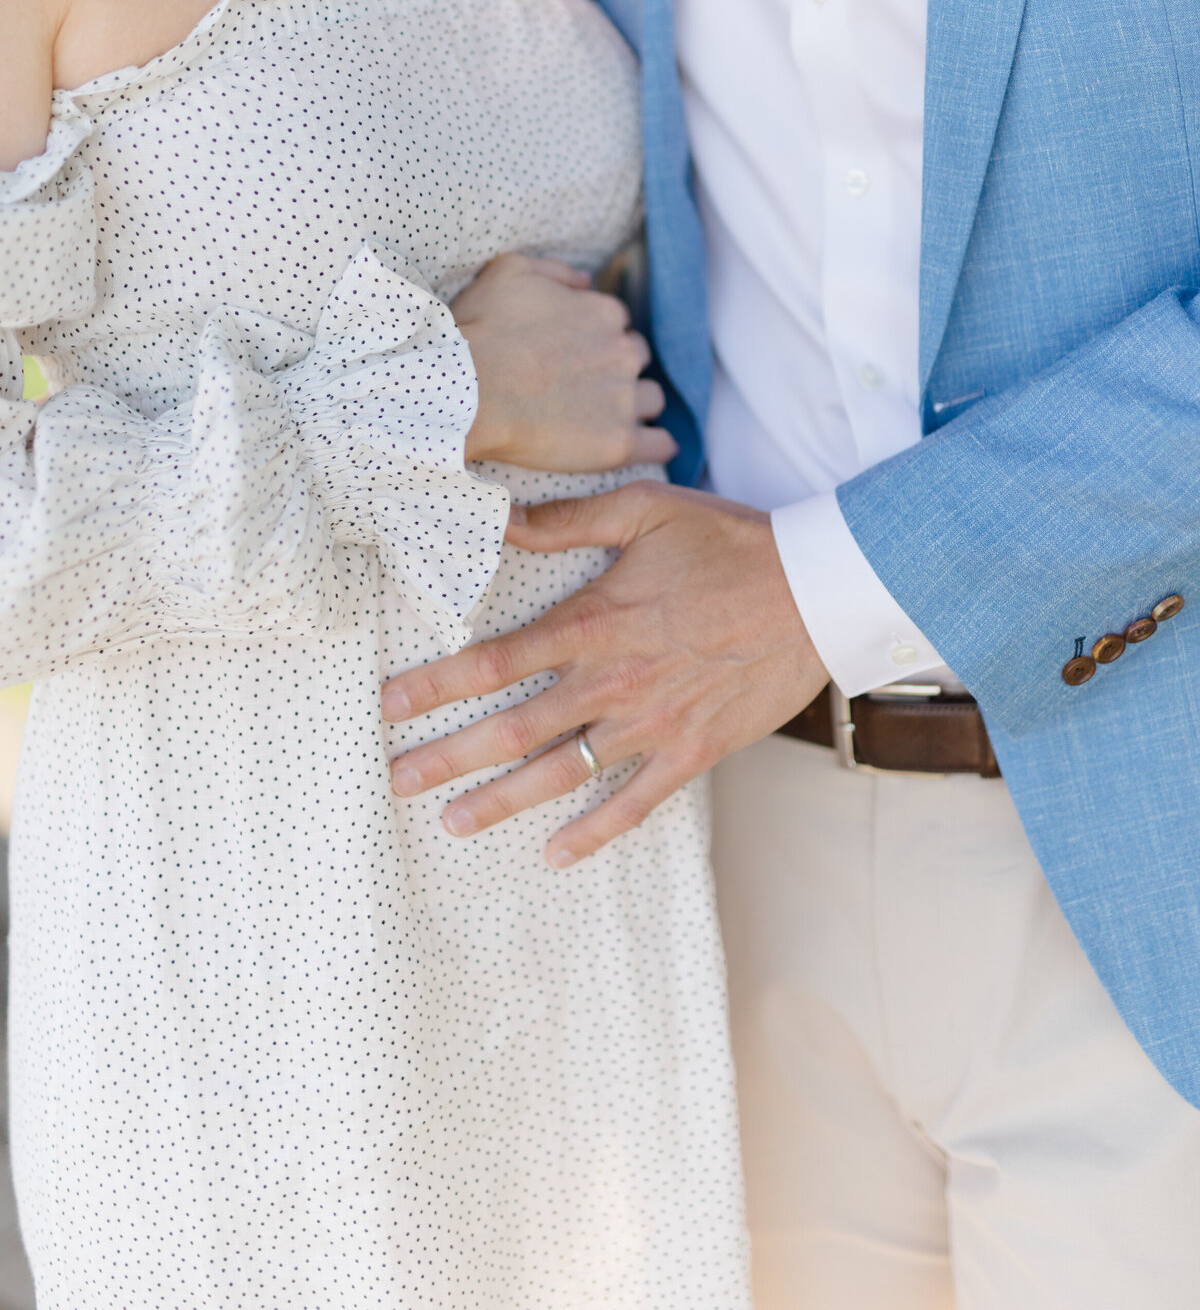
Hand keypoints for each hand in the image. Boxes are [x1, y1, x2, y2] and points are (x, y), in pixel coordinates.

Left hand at [382, 482, 828, 864]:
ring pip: (561, 775)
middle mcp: (611, 683)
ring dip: (501, 802)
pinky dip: (592, 833)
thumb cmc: (731, 543)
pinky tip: (554, 854)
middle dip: (446, 758)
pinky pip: (633, 804)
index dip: (434, 686)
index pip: (494, 661)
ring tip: (452, 823)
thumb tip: (497, 517)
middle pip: (511, 729)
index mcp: (593, 624)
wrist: (817, 592)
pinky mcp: (691, 752)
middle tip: (395, 780)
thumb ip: (567, 520)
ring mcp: (651, 725)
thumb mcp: (646, 510)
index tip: (386, 706)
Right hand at [452, 254, 676, 471]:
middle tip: (582, 387)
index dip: (595, 340)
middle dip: (617, 369)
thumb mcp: (510, 273)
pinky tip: (646, 446)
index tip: (572, 355)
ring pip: (652, 400)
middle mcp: (623, 352)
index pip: (617, 325)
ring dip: (636, 405)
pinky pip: (660, 444)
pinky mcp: (620, 442)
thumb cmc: (481, 332)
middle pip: (637, 360)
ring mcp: (624, 398)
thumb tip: (586, 282)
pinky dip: (657, 445)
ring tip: (605, 419)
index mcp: (603, 312)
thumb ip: (556, 271)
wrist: (467, 391)